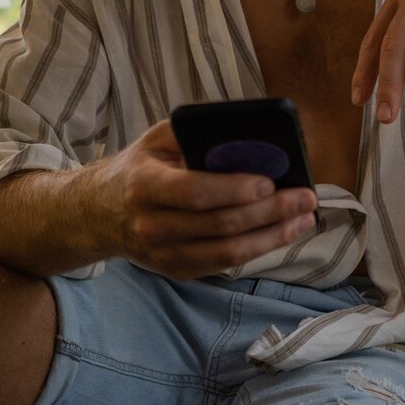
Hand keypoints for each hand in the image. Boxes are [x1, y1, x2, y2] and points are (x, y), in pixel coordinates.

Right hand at [96, 121, 317, 278]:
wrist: (98, 214)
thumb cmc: (138, 169)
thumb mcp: (155, 141)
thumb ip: (194, 134)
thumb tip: (249, 138)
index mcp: (144, 186)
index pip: (194, 192)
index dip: (234, 189)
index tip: (269, 181)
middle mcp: (151, 226)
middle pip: (220, 224)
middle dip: (270, 212)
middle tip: (305, 198)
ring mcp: (163, 255)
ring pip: (228, 252)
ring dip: (273, 236)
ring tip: (304, 219)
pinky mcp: (177, 271)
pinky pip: (224, 263)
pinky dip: (258, 249)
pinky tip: (282, 233)